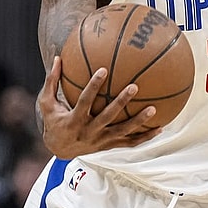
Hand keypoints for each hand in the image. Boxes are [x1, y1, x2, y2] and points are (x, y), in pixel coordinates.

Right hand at [38, 56, 160, 158]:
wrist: (59, 149)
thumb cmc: (54, 121)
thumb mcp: (47, 103)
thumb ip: (52, 81)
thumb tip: (58, 57)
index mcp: (74, 120)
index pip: (84, 101)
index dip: (93, 86)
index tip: (103, 69)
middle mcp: (89, 131)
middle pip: (108, 116)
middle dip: (121, 102)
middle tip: (134, 87)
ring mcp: (101, 140)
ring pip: (123, 131)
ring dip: (139, 121)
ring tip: (153, 109)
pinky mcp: (110, 146)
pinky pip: (130, 142)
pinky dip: (145, 137)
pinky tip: (160, 128)